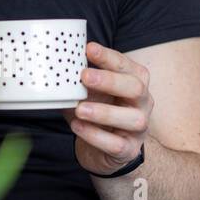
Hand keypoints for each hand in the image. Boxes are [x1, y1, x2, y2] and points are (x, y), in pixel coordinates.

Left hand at [64, 42, 152, 175]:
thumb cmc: (98, 114)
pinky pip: (117, 144)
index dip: (109, 57)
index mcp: (135, 83)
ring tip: (79, 109)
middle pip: (136, 88)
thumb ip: (81, 82)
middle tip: (84, 76)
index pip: (127, 66)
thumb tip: (57, 66)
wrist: (102, 151)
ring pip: (133, 119)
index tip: (89, 48)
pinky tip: (78, 127)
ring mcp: (139, 128)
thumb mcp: (90, 94)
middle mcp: (143, 103)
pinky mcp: (129, 150)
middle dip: (110, 81)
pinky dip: (95, 135)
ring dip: (104, 112)